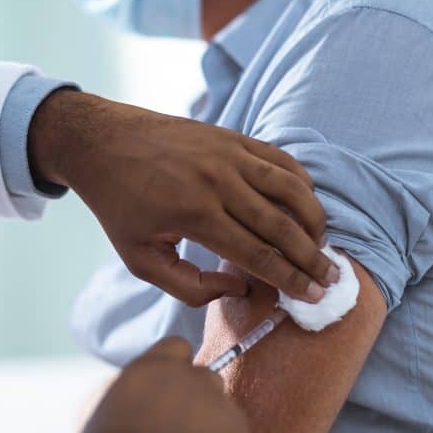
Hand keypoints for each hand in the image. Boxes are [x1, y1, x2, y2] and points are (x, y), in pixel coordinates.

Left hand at [28, 91, 336, 305]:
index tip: (313, 296)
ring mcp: (228, 154)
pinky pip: (279, 159)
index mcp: (195, 215)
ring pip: (290, 188)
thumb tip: (239, 290)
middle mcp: (217, 182)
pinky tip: (306, 205)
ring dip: (314, 218)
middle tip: (331, 279)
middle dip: (311, 257)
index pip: (257, 255)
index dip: (290, 279)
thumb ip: (188, 286)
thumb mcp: (140, 258)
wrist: (102, 142)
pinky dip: (300, 182)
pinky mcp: (231, 137)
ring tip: (322, 244)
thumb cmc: (119, 205)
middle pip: (282, 226)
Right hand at [75, 338, 251, 432]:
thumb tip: (130, 391)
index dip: (176, 368)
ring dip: (211, 425)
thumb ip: (123, 389)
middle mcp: (188, 376)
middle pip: (206, 377)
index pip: (178, 347)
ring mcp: (216, 402)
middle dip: (198, 398)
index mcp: (153, 365)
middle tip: (180, 430)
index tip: (169, 392)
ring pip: (223, 408)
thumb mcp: (98, 406)